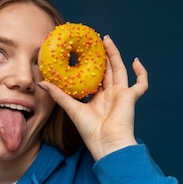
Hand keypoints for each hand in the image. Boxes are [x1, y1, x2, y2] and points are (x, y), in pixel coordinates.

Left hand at [38, 35, 148, 160]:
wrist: (107, 143)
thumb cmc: (90, 131)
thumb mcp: (71, 109)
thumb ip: (58, 95)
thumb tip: (41, 83)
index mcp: (96, 99)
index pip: (92, 78)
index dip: (88, 66)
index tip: (81, 53)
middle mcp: (109, 96)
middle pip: (106, 71)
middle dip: (102, 56)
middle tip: (95, 41)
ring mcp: (121, 95)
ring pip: (119, 70)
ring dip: (115, 55)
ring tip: (107, 40)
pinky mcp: (131, 97)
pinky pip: (141, 83)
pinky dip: (141, 72)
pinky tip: (136, 60)